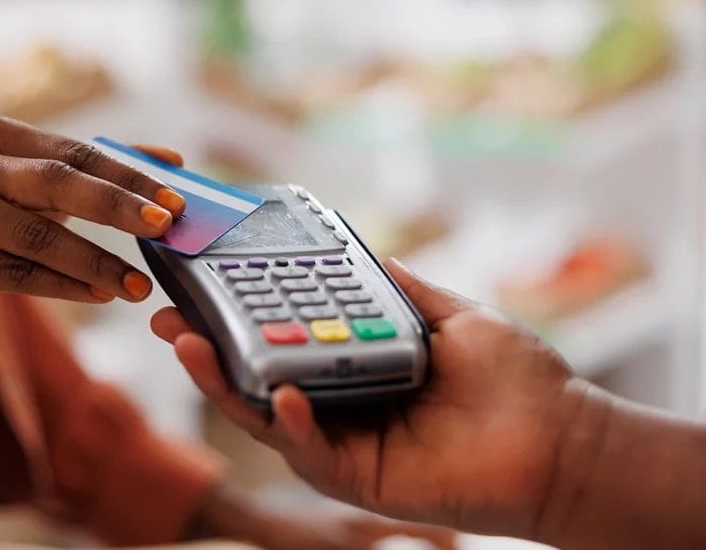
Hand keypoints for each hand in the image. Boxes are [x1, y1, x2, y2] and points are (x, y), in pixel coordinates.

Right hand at [0, 115, 185, 323]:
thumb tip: (172, 161)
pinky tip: (100, 295)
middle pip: (56, 182)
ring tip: (139, 286)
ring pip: (38, 238)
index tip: (176, 201)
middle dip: (118, 207)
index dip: (129, 176)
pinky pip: (17, 275)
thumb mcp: (34, 186)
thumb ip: (96, 170)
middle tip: (165, 230)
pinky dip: (65, 286)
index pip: (75, 151)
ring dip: (97, 263)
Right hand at [152, 259, 588, 537]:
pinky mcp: (359, 480)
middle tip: (168, 315)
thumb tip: (358, 250)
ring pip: (266, 417)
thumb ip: (397, 288)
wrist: (562, 438)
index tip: (202, 284)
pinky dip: (293, 424)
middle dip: (206, 350)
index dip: (237, 317)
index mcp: (353, 368)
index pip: (281, 342)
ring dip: (224, 384)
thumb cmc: (513, 379)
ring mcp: (344, 445)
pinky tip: (286, 394)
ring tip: (191, 345)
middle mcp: (339, 406)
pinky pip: (312, 452)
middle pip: (256, 380)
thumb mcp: (448, 313)